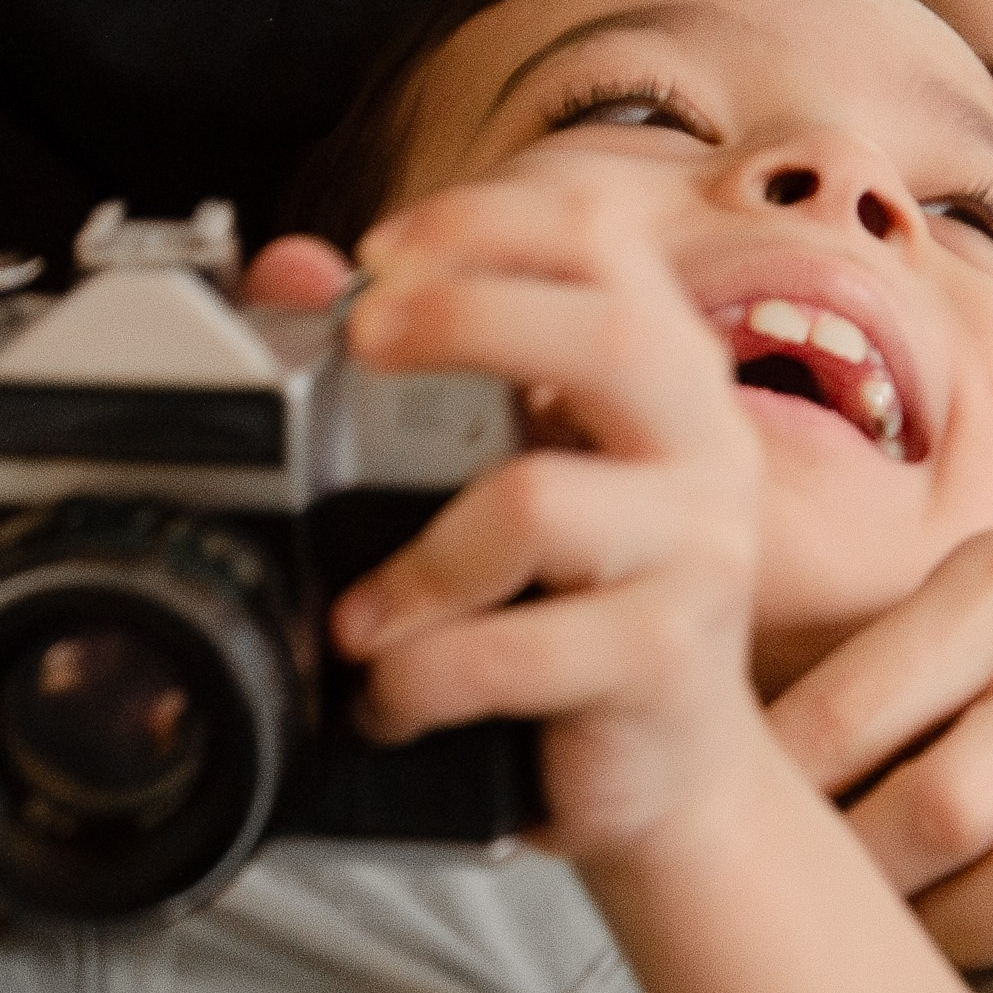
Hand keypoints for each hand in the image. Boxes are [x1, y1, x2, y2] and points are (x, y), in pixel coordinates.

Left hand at [324, 161, 770, 870]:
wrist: (672, 771)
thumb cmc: (575, 592)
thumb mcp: (504, 457)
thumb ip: (409, 357)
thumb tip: (291, 271)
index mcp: (664, 363)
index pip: (596, 233)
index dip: (481, 221)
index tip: (378, 259)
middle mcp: (701, 438)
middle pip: (605, 332)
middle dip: (462, 319)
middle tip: (362, 349)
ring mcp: (698, 549)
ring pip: (537, 503)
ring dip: (415, 560)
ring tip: (359, 614)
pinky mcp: (667, 660)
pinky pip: (516, 649)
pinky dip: (423, 672)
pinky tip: (392, 690)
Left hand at [769, 501, 992, 989]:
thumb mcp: (977, 593)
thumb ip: (880, 669)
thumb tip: (735, 773)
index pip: (860, 706)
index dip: (786, 795)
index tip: (734, 836)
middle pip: (950, 804)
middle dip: (865, 882)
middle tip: (813, 919)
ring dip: (961, 935)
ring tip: (912, 950)